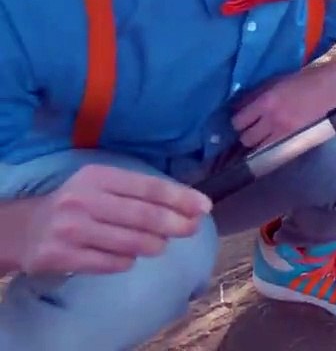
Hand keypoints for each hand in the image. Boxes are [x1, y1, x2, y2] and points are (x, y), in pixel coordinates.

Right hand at [19, 164, 210, 275]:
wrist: (25, 229)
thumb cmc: (77, 204)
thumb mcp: (102, 186)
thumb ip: (141, 192)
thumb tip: (190, 205)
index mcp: (97, 177)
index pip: (148, 188)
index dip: (180, 198)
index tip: (204, 207)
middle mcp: (83, 201)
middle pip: (143, 216)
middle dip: (175, 224)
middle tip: (191, 229)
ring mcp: (71, 230)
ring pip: (131, 243)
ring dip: (154, 245)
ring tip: (159, 245)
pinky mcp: (61, 256)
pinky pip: (111, 263)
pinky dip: (127, 261)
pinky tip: (127, 256)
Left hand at [231, 64, 335, 149]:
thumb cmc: (310, 79)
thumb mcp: (279, 80)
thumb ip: (258, 93)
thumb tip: (240, 104)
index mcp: (267, 101)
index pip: (238, 120)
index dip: (238, 121)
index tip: (242, 119)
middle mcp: (272, 119)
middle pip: (246, 138)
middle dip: (247, 133)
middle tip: (253, 128)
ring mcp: (285, 132)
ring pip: (258, 148)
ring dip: (257, 143)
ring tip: (264, 136)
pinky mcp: (297, 139)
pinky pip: (274, 149)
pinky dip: (271, 147)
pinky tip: (275, 141)